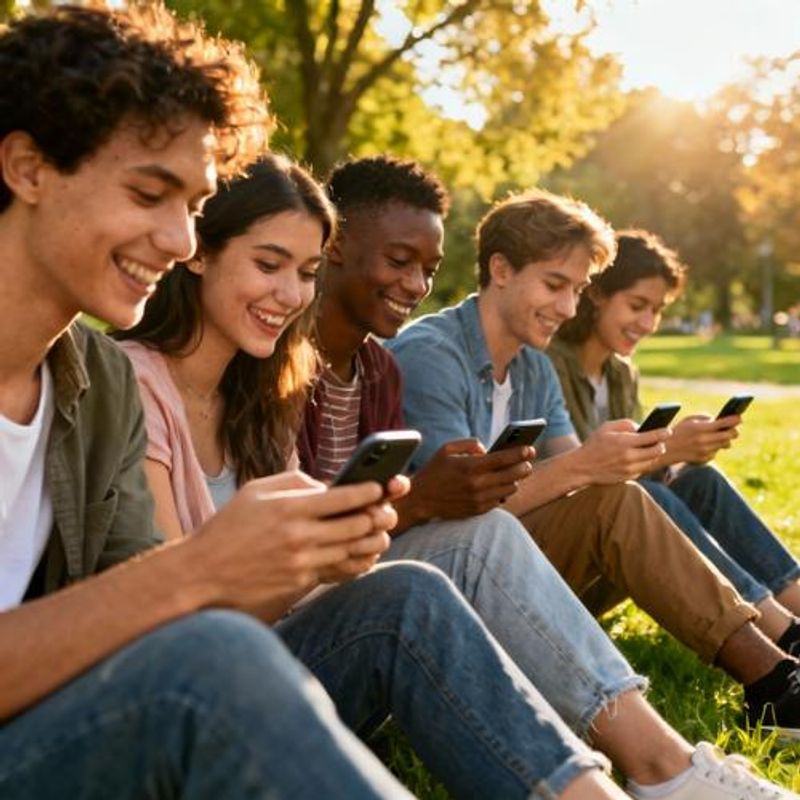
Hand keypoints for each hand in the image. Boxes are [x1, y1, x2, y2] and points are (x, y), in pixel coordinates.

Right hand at [186, 470, 395, 609]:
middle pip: (357, 525)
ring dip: (373, 541)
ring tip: (380, 534)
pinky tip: (363, 556)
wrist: (201, 575)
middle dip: (378, 516)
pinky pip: (339, 572)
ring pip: (354, 551)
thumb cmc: (228, 528)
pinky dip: (356, 563)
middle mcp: (299, 536)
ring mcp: (301, 563)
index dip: (370, 491)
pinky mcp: (300, 585)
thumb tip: (327, 484)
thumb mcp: (254, 491)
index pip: (344, 497)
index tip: (381, 487)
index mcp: (289, 507)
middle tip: (387, 511)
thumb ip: (293, 482)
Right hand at [405, 438, 533, 520]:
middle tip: (528, 462)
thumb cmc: (434, 471)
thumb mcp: (446, 449)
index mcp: (470, 466)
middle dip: (524, 467)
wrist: (420, 500)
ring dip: (515, 480)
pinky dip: (503, 492)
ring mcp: (478, 499)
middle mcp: (477, 484)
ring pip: (509, 489)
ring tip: (514, 473)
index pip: (503, 459)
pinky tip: (501, 486)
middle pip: (512, 475)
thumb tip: (487, 450)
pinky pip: (500, 501)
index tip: (531, 449)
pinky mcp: (478, 510)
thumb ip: (469, 444)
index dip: (520, 453)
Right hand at [580, 419, 669, 483]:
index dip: (663, 433)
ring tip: (651, 448)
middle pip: (657, 451)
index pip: (653, 437)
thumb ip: (625, 424)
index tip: (668, 430)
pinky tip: (639, 457)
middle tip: (660, 441)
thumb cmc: (594, 444)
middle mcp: (629, 457)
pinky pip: (643, 469)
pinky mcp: (628, 478)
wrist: (582, 467)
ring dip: (653, 454)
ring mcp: (630, 469)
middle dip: (661, 445)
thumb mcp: (606, 427)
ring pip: (651, 461)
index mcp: (625, 442)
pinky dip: (643, 462)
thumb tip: (641, 427)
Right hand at [664, 414, 738, 464]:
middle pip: (729, 435)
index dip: (734, 420)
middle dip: (733, 431)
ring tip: (716, 435)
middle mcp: (704, 441)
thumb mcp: (689, 420)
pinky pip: (717, 451)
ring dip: (724, 439)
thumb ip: (705, 418)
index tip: (740, 418)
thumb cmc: (679, 431)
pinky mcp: (705, 459)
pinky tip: (706, 445)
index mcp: (700, 428)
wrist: (667, 449)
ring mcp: (705, 451)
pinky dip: (715, 447)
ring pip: (725, 444)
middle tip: (733, 428)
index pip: (723, 423)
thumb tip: (720, 420)